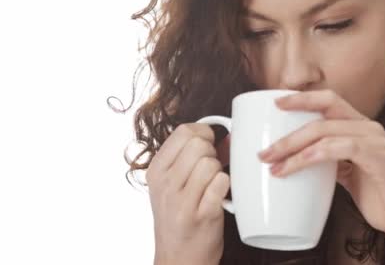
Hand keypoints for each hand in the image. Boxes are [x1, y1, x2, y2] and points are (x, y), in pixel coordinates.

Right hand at [146, 123, 229, 264]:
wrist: (178, 258)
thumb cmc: (179, 218)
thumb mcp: (172, 185)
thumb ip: (191, 158)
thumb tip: (228, 137)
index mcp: (156, 171)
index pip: (183, 131)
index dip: (204, 133)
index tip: (209, 144)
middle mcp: (165, 184)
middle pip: (199, 144)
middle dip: (212, 153)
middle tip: (211, 170)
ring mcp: (182, 201)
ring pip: (211, 163)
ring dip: (219, 172)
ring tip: (212, 186)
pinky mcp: (201, 215)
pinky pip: (222, 183)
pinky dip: (225, 187)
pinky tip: (218, 197)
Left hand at [257, 90, 384, 246]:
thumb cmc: (381, 196)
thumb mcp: (350, 174)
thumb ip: (331, 161)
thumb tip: (300, 160)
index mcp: (361, 127)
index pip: (329, 100)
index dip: (302, 98)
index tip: (276, 103)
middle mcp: (369, 128)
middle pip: (324, 110)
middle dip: (290, 126)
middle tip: (265, 149)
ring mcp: (375, 141)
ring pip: (325, 130)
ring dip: (294, 147)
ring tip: (273, 164)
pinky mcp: (379, 158)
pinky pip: (339, 148)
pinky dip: (313, 155)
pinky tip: (297, 165)